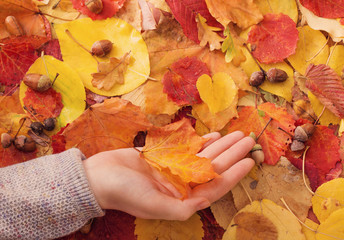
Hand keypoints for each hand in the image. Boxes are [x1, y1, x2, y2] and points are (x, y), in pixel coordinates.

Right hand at [82, 131, 254, 220]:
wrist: (98, 176)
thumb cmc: (123, 192)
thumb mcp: (152, 205)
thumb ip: (180, 208)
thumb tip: (206, 203)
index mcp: (181, 198)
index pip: (215, 186)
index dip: (234, 174)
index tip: (249, 161)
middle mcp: (181, 184)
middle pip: (213, 168)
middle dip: (231, 154)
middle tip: (248, 140)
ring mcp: (174, 169)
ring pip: (203, 156)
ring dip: (220, 146)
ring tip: (237, 135)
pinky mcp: (164, 156)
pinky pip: (188, 148)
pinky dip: (201, 142)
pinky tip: (214, 136)